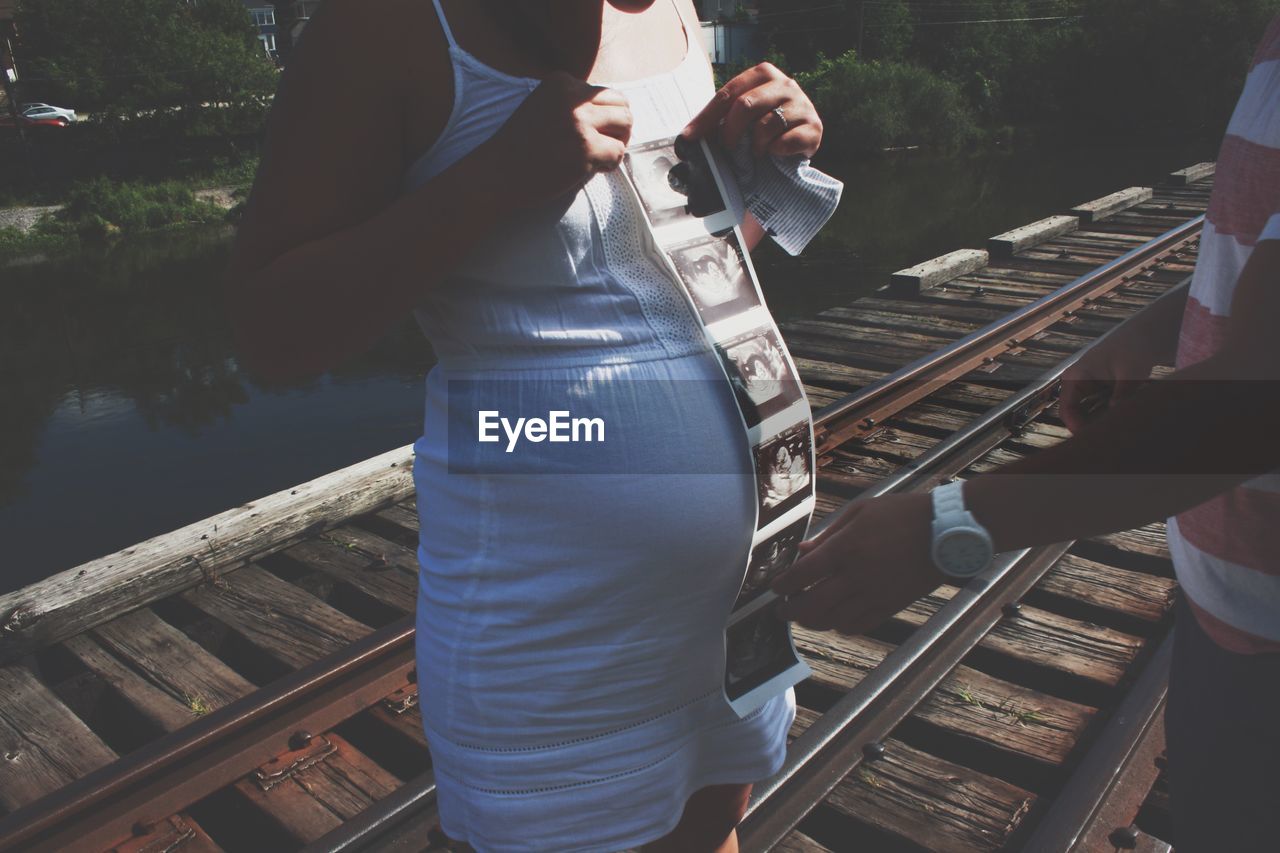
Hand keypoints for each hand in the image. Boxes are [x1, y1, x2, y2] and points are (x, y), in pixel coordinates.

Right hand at [483, 71, 632, 207]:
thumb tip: (616, 112)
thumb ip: (573, 103)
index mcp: (561, 81)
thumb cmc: (521, 147)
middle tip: (602, 145)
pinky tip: (591, 169)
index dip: (601, 117)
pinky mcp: (585, 149)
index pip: (603, 93)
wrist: (498, 173)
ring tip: (599, 156)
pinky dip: (609, 164)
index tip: (583, 134)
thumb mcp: (544, 107)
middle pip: (621, 104)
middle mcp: (572, 96)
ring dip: (618, 142)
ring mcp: (580, 122)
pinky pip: (618, 152)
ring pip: (626, 123)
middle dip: (617, 126)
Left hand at [681, 62, 822, 158]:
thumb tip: (686, 138)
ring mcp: (802, 104)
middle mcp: (786, 83)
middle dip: (730, 132)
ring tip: (756, 153)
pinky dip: (774, 153)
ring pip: (765, 126)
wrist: (798, 143)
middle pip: (745, 105)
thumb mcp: (742, 117)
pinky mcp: (814, 127)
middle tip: (728, 148)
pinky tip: (775, 154)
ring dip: (754, 146)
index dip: (706, 118)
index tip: (689, 138)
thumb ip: (720, 118)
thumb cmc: (764, 127)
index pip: (728, 94)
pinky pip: (784, 143)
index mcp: (763, 73)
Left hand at [772, 493, 944, 635]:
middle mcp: (856, 575)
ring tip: (803, 617)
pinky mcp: (890, 606)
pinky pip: (858, 625)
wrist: (945, 531)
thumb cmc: (901, 514)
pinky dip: (840, 626)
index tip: (775, 588)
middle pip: (811, 605)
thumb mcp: (860, 512)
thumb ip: (828, 534)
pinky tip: (834, 619)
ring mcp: (874, 594)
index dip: (784, 585)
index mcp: (845, 548)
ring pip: (833, 620)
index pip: (802, 575)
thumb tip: (803, 550)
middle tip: (780, 611)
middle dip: (790, 612)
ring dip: (812, 622)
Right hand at [1059, 332, 1162, 433]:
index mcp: (1075, 377)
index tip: (1096, 441)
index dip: (1078, 428)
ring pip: (1090, 417)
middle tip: (1113, 439)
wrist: (1144, 337)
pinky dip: (1111, 419)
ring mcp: (1089, 391)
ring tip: (1122, 430)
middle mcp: (1077, 386)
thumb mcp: (1130, 372)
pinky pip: (1101, 413)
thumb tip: (1116, 412)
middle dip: (1093, 429)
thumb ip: (1122, 393)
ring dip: (1104, 425)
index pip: (1067, 411)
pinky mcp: (1101, 394)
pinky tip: (1125, 422)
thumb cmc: (1133, 349)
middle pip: (1077, 417)